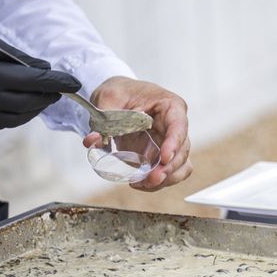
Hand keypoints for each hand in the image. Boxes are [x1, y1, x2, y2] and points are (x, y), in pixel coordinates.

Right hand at [0, 27, 80, 130]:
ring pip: (19, 117)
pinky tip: (26, 106)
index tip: (74, 82)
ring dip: (37, 107)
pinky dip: (20, 115)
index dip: (56, 82)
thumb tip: (39, 67)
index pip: (32, 80)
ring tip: (47, 96)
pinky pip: (3, 123)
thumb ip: (9, 51)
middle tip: (62, 89)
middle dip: (49, 95)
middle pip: (29, 102)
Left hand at [83, 76, 191, 190]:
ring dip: (166, 178)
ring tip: (143, 184)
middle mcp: (175, 126)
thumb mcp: (108, 97)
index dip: (175, 143)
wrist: (117, 98)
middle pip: (182, 150)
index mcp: (169, 106)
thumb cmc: (120, 92)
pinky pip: (169, 173)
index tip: (164, 158)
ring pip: (180, 165)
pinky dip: (158, 183)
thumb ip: (103, 119)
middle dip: (169, 168)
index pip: (179, 125)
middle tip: (150, 179)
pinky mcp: (161, 157)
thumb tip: (94, 141)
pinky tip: (140, 184)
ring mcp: (170, 143)